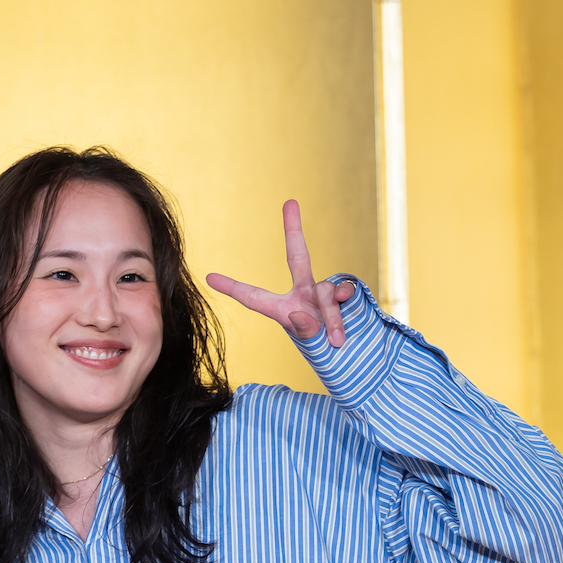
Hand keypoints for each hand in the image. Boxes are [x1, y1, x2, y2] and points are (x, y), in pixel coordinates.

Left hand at [205, 200, 357, 347]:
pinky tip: (345, 331)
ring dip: (330, 317)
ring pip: (326, 292)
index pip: (254, 297)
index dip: (232, 287)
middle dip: (294, 228)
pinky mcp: (347, 296)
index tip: (209, 277)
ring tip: (335, 341)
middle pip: (298, 256)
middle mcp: (304, 294)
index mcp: (283, 308)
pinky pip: (344, 295)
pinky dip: (343, 314)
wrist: (352, 360)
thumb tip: (305, 308)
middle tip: (290, 202)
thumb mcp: (309, 345)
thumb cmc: (324, 354)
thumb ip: (305, 329)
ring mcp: (326, 294)